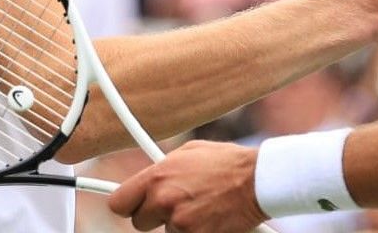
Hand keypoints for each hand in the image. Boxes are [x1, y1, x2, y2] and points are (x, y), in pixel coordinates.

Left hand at [108, 141, 265, 232]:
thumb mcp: (189, 153)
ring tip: (203, 208)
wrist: (258, 180)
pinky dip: (197, 232)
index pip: (119, 202)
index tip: (136, 206)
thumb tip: (150, 179)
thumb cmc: (228, 163)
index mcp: (157, 177)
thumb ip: (164, 168)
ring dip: (180, 224)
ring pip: (166, 232)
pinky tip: (210, 219)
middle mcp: (163, 200)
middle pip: (140, 222)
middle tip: (178, 205)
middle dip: (156, 216)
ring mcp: (179, 222)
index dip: (129, 205)